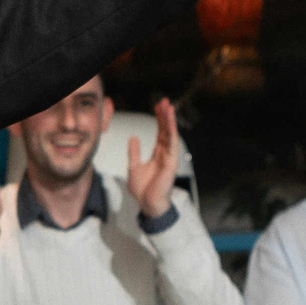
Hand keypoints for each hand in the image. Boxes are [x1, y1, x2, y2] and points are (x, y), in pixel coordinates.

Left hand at [126, 98, 179, 219]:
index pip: (160, 133)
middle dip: (165, 116)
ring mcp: (169, 158)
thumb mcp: (134, 167)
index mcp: (158, 154)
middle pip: (166, 131)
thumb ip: (134, 152)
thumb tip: (133, 138)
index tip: (158, 107)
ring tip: (168, 106)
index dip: (159, 120)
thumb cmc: (143, 189)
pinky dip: (171, 131)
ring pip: (170, 134)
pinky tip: (170, 121)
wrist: (147, 203)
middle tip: (164, 101)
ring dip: (169, 120)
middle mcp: (165, 154)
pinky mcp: (171, 163)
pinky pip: (171, 144)